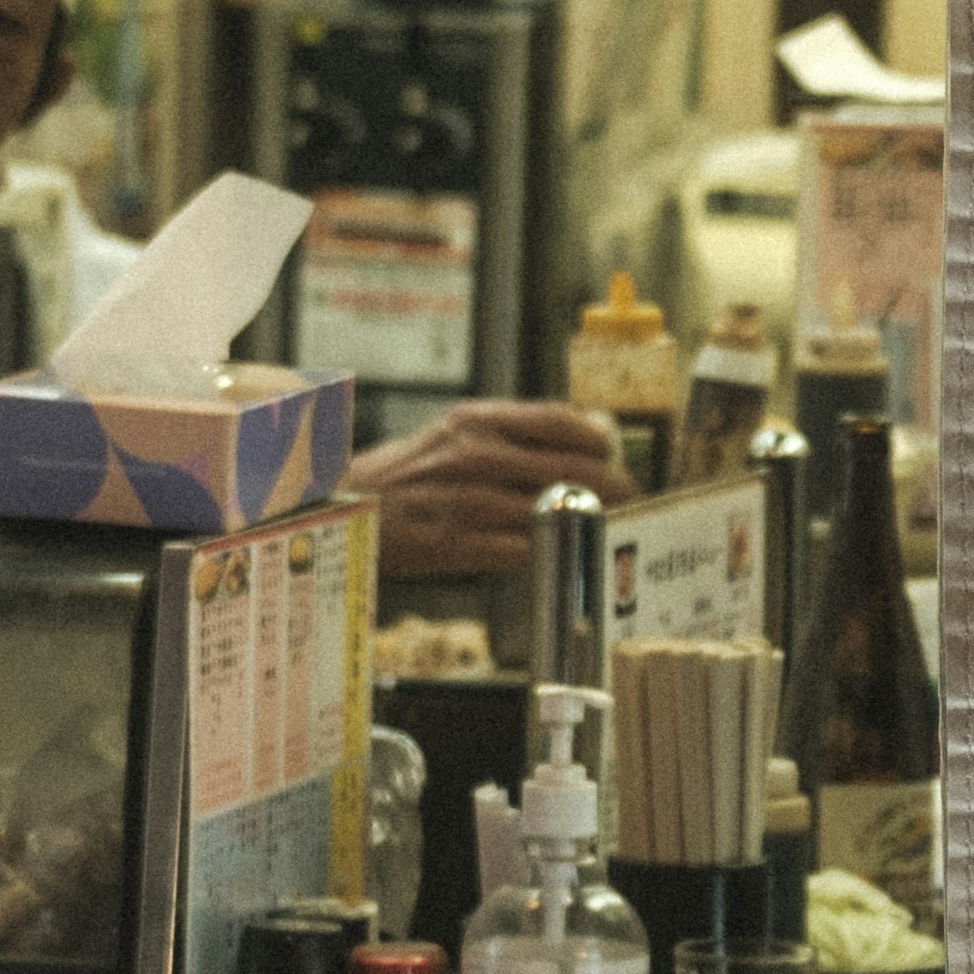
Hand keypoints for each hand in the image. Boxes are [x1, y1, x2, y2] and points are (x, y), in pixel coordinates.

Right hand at [347, 397, 623, 580]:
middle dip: (611, 488)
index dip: (597, 442)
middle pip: (570, 469)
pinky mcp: (457, 543)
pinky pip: (524, 549)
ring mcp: (467, 500)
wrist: (345, 509)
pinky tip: (554, 552)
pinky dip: (546, 552)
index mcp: (475, 421)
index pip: (558, 422)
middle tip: (628, 499)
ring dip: (585, 522)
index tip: (612, 456)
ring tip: (601, 527)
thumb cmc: (406, 476)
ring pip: (553, 510)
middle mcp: (474, 454)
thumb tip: (576, 445)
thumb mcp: (452, 436)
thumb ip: (506, 437)